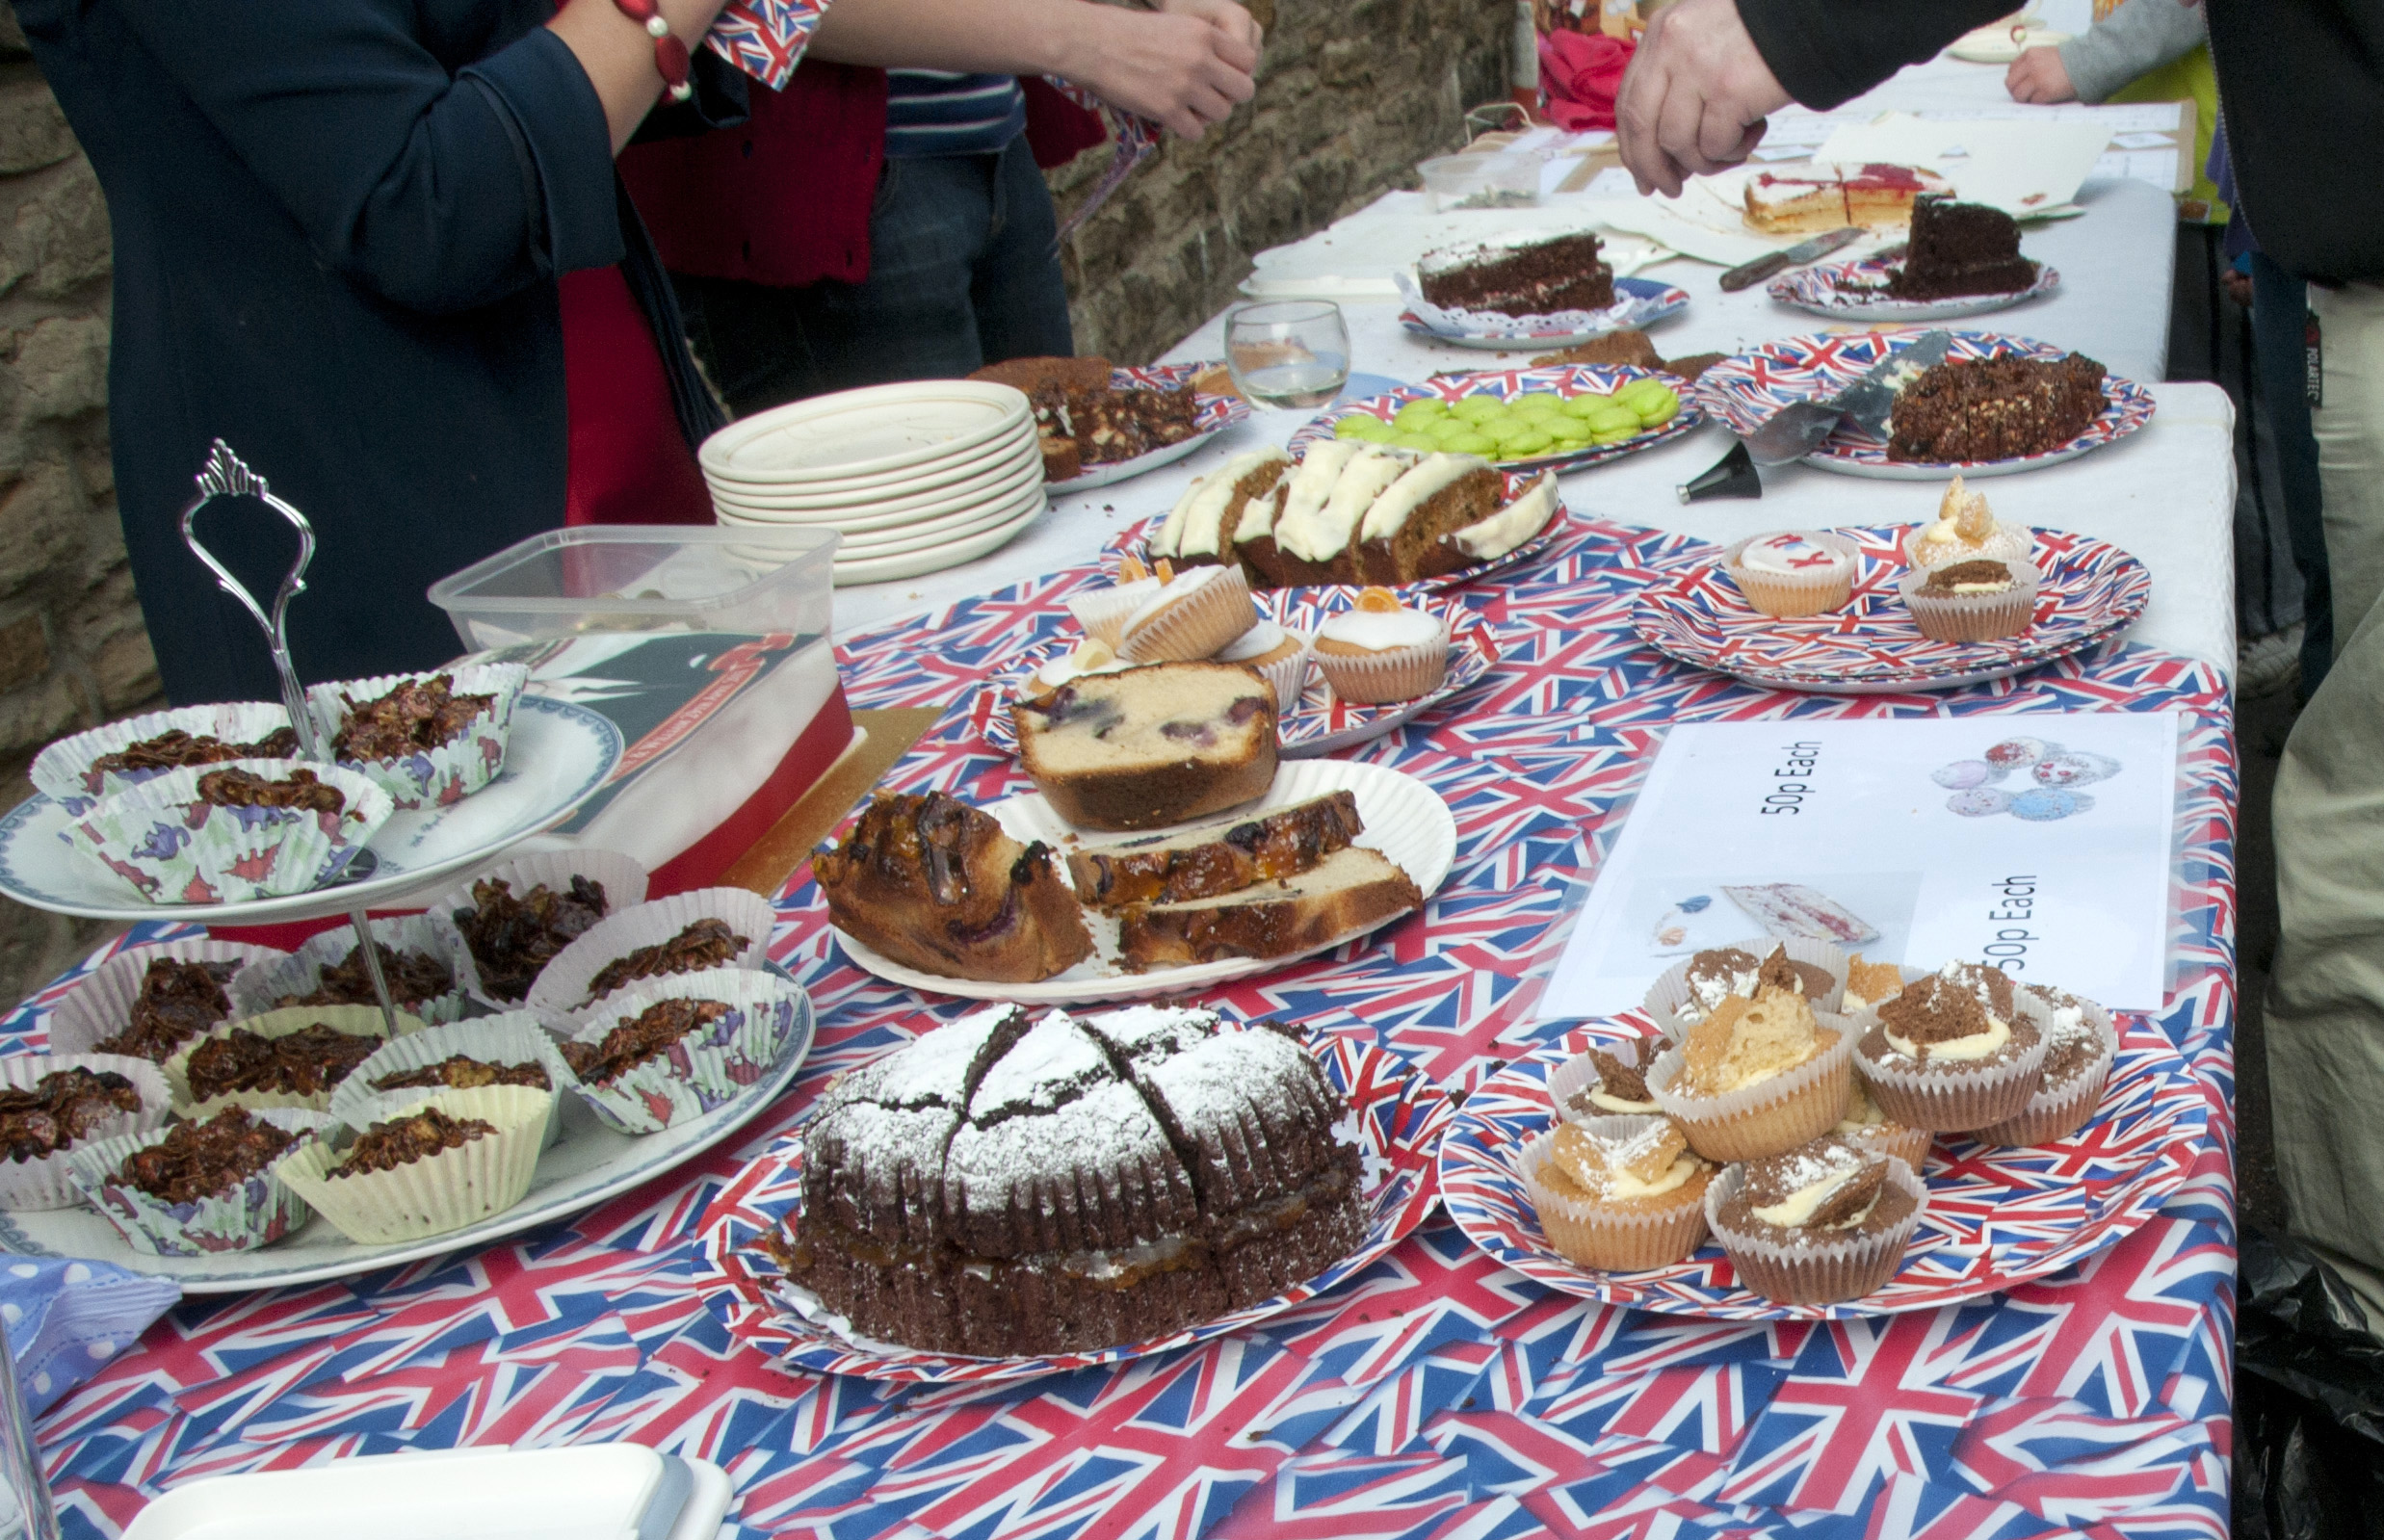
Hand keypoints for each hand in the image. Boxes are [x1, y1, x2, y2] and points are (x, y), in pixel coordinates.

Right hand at [1066, 3, 1258, 137]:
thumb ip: (1202, 44)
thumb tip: (1223, 68)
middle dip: (1229, 96)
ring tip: (1187, 107)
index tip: (1221, 77)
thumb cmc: (1128, 33)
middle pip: (1243, 90)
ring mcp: (1185, 86)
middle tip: (1209, 96)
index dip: (1237, 72)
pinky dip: (1186, 129)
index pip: (1247, 60)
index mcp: (1205, 33)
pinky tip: (1172, 118)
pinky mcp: (1167, 110)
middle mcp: (1200, 59)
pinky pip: (1196, 132)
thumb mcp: (1174, 25)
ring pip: (1222, 113)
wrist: (1092, 44)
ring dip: (1207, 114)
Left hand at [1615, 0, 1790, 196]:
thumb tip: (1661, 151)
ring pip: (1678, 143)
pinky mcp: (1729, 90)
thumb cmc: (1765, 36)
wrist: (1814, 18)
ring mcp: (1699, 67)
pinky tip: (1753, 133)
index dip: (1633, 146)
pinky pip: (1715, 145)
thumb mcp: (1705, 42)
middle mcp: (1673, 46)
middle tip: (1672, 189)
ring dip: (1704, 161)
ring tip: (1731, 151)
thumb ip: (1678, 79)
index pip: (1629, 101)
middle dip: (1654, 168)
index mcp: (1663, 32)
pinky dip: (1733, 151)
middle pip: (1643, 126)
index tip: (1642, 174)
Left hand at [2003, 46, 2075, 103]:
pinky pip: (2033, 101)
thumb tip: (2019, 77)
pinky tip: (2047, 96)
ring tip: (2036, 95)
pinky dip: (2038, 101)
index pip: (2011, 70)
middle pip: (2010, 83)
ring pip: (2018, 94)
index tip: (2021, 82)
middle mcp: (2031, 65)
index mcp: (2030, 54)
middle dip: (2016, 90)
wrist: (2087, 61)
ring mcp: (2038, 78)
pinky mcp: (2045, 91)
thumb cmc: (2069, 59)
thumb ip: (2032, 62)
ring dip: (2025, 98)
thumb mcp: (2046, 53)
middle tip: (2025, 93)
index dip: (2016, 78)